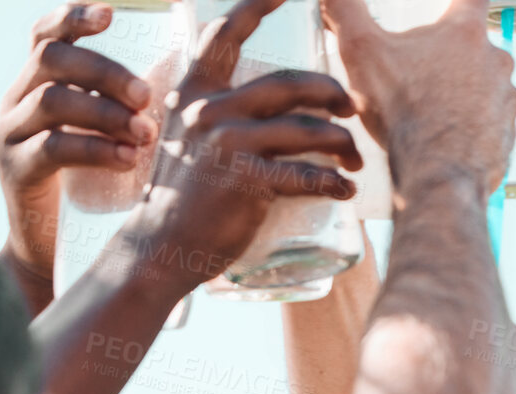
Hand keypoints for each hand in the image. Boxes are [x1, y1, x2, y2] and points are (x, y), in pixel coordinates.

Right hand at [0, 3, 161, 290]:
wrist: (52, 251)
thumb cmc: (91, 188)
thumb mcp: (101, 135)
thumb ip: (120, 105)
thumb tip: (180, 73)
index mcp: (36, 84)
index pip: (45, 35)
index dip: (72, 17)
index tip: (109, 13)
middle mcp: (16, 101)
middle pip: (51, 59)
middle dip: (104, 70)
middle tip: (146, 95)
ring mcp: (10, 134)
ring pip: (52, 100)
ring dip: (105, 112)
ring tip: (145, 132)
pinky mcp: (15, 171)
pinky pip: (53, 148)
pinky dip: (96, 149)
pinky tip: (128, 158)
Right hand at [125, 0, 362, 292]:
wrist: (161, 247)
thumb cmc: (182, 199)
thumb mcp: (187, 140)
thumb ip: (217, 116)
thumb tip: (270, 109)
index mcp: (194, 92)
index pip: (223, 36)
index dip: (254, 7)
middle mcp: (210, 109)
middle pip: (291, 83)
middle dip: (332, 93)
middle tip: (352, 110)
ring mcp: (228, 143)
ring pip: (309, 129)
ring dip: (342, 145)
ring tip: (354, 162)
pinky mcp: (247, 179)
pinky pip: (308, 174)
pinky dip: (334, 183)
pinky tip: (345, 191)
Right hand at [322, 0, 515, 202]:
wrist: (437, 178)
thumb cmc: (407, 117)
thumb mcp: (362, 52)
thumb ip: (347, 10)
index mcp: (465, 33)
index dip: (458, 2)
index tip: (452, 8)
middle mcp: (496, 62)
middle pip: (474, 47)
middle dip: (449, 59)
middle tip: (420, 79)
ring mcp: (506, 100)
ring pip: (484, 86)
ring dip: (462, 95)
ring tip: (430, 114)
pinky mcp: (508, 134)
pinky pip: (490, 123)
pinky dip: (471, 128)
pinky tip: (445, 138)